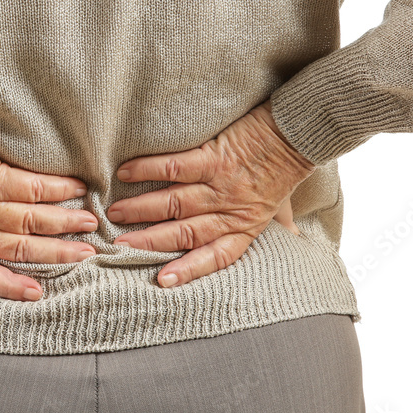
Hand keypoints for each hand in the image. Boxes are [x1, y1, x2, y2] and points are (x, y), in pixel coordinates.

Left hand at [0, 117, 97, 301]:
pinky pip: (33, 188)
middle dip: (55, 255)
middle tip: (85, 256)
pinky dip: (57, 190)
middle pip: (18, 250)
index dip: (7, 287)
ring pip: (32, 221)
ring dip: (64, 223)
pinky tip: (77, 188)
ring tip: (90, 224)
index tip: (35, 294)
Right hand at [108, 99, 315, 288]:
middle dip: (149, 242)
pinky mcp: (215, 156)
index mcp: (245, 227)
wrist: (298, 131)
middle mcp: (230, 211)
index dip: (188, 269)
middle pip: (183, 233)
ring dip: (141, 209)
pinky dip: (148, 170)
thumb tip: (293, 239)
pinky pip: (176, 166)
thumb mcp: (284, 204)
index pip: (214, 256)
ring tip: (113, 214)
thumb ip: (279, 224)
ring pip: (174, 203)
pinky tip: (126, 173)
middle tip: (118, 248)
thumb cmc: (286, 168)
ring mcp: (221, 184)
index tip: (162, 281)